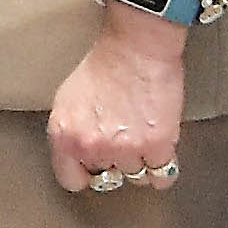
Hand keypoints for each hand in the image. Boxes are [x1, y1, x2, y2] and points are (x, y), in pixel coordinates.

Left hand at [46, 7, 187, 198]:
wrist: (136, 47)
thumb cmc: (104, 65)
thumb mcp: (67, 101)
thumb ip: (70, 132)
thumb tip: (78, 154)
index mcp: (64, 136)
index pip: (71, 180)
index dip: (87, 173)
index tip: (96, 167)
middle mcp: (91, 147)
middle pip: (108, 178)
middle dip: (116, 163)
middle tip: (124, 141)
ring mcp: (125, 149)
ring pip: (136, 177)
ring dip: (142, 161)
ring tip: (144, 137)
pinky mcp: (156, 145)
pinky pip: (162, 176)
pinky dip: (164, 167)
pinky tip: (162, 152)